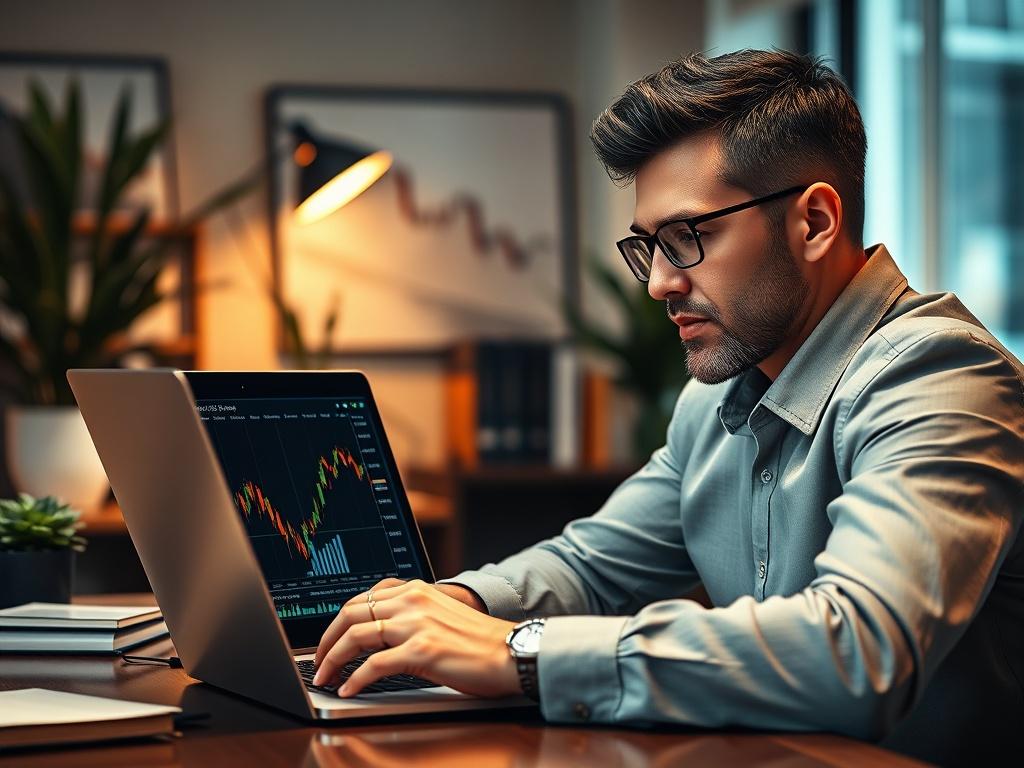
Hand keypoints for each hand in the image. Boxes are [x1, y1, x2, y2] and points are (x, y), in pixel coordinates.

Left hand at [311, 578, 519, 697]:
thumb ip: (410, 616)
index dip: (337, 621)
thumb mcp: (439, 616)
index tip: (328, 640)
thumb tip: (376, 635)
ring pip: (355, 636)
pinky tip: (349, 690)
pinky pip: (373, 665)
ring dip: (332, 660)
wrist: (511, 651)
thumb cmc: (480, 641)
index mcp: (415, 589)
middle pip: (351, 613)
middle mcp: (412, 600)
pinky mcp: (421, 650)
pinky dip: (355, 680)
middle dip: (326, 640)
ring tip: (326, 678)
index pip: (362, 598)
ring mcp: (416, 624)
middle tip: (319, 662)